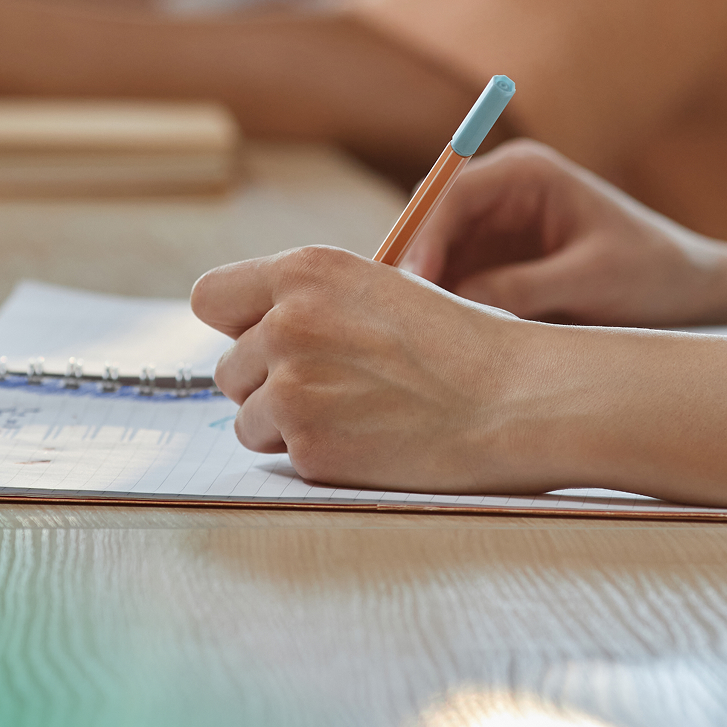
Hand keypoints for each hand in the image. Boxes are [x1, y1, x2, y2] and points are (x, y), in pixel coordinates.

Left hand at [191, 246, 571, 494]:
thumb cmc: (459, 345)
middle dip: (269, 382)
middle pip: (228, 367)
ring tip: (357, 414)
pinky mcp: (307, 444)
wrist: (515, 399)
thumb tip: (251, 331)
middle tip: (337, 388)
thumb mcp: (378, 290)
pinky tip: (369, 440)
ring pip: (248, 417)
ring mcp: (292, 385)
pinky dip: (316, 455)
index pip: (211, 298)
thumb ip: (308, 302)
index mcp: (305, 271)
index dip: (237, 324)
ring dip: (287, 424)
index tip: (265, 340)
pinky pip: (280, 455)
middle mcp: (286, 321)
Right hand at [399, 139, 726, 326]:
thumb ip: (525, 287)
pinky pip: (454, 282)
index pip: (453, 193)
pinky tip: (448, 340)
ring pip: (436, 256)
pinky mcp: (496, 263)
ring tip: (428, 336)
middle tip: (405, 318)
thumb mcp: (592, 279)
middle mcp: (502, 193)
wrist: (687, 293)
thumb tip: (460, 302)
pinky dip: (447, 307)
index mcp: (527, 173)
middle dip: (416, 266)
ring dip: (429, 291)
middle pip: (432, 222)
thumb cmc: (653, 272)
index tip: (413, 282)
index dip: (424, 235)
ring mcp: (495, 228)